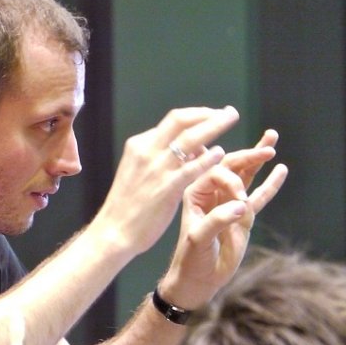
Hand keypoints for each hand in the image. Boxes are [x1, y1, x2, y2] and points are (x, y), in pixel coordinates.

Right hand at [93, 106, 239, 255]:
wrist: (113, 231)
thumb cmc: (126, 206)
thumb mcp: (138, 172)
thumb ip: (160, 158)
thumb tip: (189, 148)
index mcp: (139, 145)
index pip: (173, 121)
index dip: (197, 115)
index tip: (213, 116)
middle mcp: (146, 151)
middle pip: (181, 120)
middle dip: (209, 113)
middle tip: (230, 112)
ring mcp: (156, 169)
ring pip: (190, 138)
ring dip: (215, 126)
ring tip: (232, 121)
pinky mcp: (166, 188)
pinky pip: (192, 168)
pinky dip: (208, 157)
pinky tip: (220, 153)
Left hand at [160, 130, 288, 307]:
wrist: (197, 279)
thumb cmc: (191, 258)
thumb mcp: (199, 239)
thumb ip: (218, 220)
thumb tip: (242, 205)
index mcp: (195, 193)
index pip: (216, 172)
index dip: (231, 179)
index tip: (241, 197)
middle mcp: (211, 194)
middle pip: (232, 166)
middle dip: (249, 154)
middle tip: (269, 146)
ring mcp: (229, 203)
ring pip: (246, 175)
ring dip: (257, 157)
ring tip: (272, 138)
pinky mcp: (243, 216)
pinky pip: (259, 196)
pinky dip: (270, 183)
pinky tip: (280, 170)